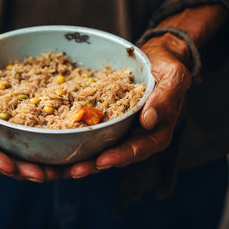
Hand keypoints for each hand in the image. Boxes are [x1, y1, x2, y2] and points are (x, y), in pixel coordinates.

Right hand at [0, 0, 60, 181]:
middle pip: (0, 161)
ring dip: (40, 165)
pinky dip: (44, 147)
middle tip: (47, 174)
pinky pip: (25, 139)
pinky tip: (67, 151)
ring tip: (64, 170)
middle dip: (23, 170)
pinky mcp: (7, 125)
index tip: (10, 167)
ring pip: (16, 156)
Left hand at [62, 34, 191, 177]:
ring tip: (58, 167)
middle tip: (73, 170)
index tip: (102, 161)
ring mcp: (119, 129)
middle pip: (114, 155)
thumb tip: (148, 120)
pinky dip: (74, 138)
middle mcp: (136, 135)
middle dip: (93, 164)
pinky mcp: (106, 120)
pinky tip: (56, 141)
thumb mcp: (173, 77)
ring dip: (79, 159)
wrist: (153, 58)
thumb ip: (165, 98)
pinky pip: (90, 131)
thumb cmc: (167, 67)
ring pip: (99, 148)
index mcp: (156, 131)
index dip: (120, 156)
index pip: (138, 149)